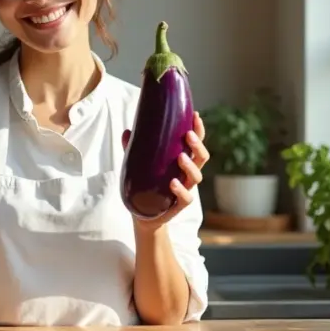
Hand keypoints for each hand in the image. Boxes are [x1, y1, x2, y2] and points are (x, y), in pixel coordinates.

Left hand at [122, 111, 209, 229]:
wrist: (143, 215)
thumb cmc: (146, 184)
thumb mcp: (139, 164)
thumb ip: (134, 148)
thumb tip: (127, 130)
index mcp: (183, 161)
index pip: (196, 143)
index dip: (198, 130)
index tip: (195, 115)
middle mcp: (187, 174)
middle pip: (202, 158)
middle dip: (198, 146)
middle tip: (188, 135)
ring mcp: (185, 190)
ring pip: (196, 177)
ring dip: (190, 166)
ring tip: (181, 157)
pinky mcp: (178, 205)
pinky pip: (186, 198)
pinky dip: (181, 190)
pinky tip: (173, 183)